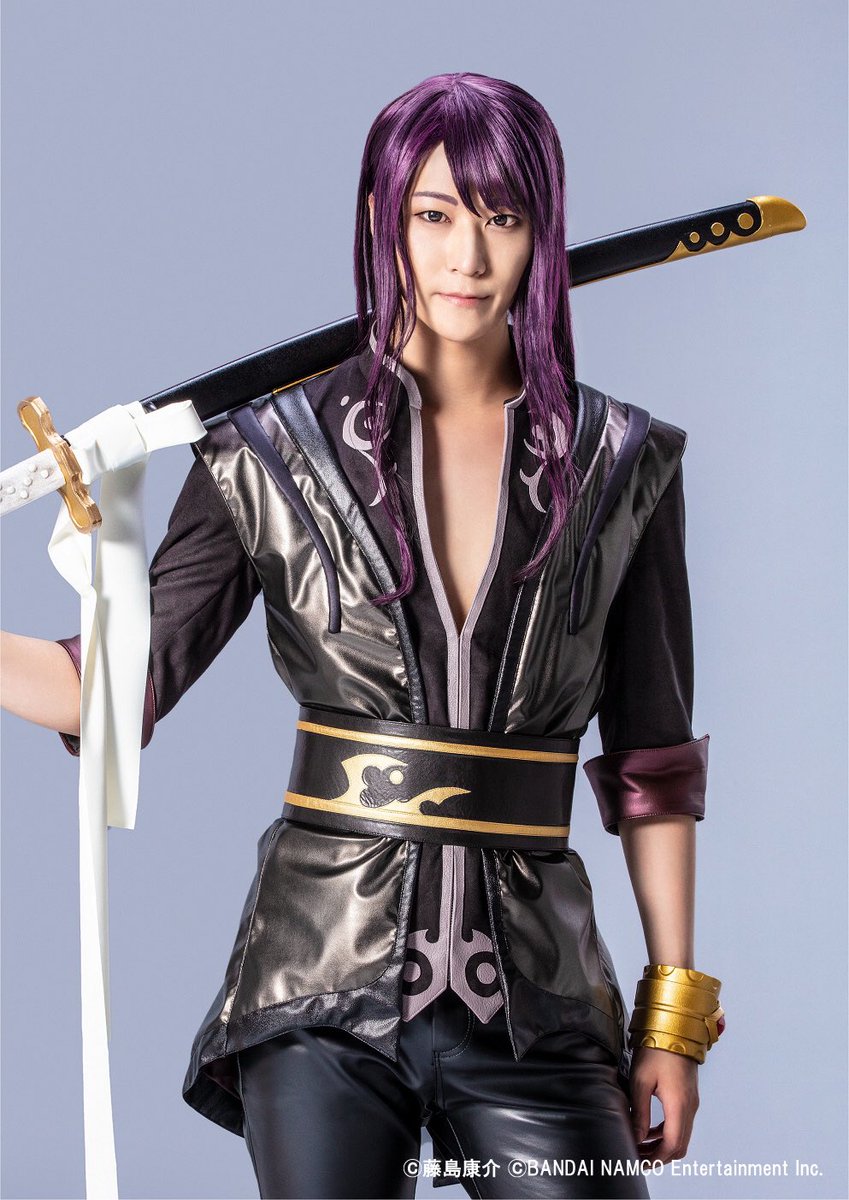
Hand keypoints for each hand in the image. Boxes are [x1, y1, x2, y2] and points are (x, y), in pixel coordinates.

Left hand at [628, 1045, 698, 1164]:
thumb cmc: (656, 1050)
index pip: (671, 1144)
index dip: (656, 1158)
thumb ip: (640, 1113)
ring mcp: (691, 1102)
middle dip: (659, 1156)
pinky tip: (649, 1131)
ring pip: (680, 1136)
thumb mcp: (641, 1081)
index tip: (639, 1163)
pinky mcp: (688, 1097)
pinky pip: (680, 1123)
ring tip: (640, 1147)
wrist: (674, 1029)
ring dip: (662, 1146)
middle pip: (679, 1145)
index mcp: (678, 1105)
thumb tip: (637, 1138)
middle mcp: (689, 1107)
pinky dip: (666, 1133)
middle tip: (638, 1158)